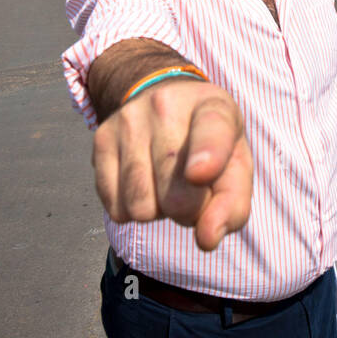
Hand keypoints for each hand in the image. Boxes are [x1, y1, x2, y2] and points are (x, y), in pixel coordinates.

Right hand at [92, 80, 253, 251]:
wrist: (164, 98)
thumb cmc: (208, 143)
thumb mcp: (236, 165)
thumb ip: (232, 205)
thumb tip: (207, 239)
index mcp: (213, 107)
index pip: (211, 132)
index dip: (208, 157)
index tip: (200, 174)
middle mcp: (166, 106)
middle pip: (175, 196)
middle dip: (187, 211)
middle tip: (191, 191)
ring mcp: (129, 120)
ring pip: (140, 207)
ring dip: (157, 211)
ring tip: (165, 184)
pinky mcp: (101, 138)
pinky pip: (115, 208)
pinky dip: (131, 210)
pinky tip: (143, 184)